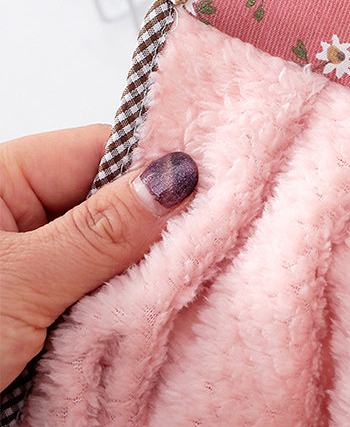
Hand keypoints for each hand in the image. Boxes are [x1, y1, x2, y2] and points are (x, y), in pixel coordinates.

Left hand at [0, 125, 197, 388]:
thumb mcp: (16, 283)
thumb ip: (100, 230)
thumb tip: (176, 175)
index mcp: (1, 177)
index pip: (101, 147)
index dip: (159, 162)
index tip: (219, 183)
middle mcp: (20, 212)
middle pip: (115, 197)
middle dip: (158, 225)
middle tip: (212, 244)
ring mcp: (37, 260)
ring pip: (116, 248)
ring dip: (145, 271)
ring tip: (184, 282)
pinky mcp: (46, 303)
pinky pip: (104, 288)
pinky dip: (128, 303)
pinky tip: (155, 310)